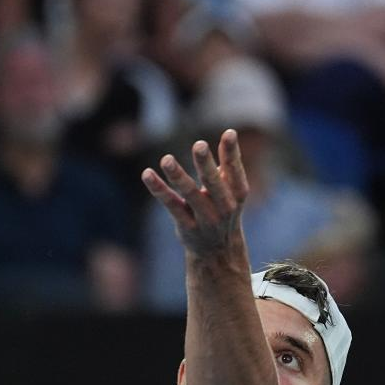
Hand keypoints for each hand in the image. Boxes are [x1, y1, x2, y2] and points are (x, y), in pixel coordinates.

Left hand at [142, 129, 248, 255]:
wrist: (218, 252)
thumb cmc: (223, 210)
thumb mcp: (232, 191)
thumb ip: (229, 166)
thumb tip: (229, 134)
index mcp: (237, 194)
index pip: (235, 171)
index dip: (232, 153)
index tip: (229, 133)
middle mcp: (223, 207)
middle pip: (214, 183)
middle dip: (206, 165)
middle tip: (199, 145)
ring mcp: (204, 218)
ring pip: (190, 194)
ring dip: (178, 176)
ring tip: (166, 159)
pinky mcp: (186, 226)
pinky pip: (171, 205)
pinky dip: (159, 189)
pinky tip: (147, 174)